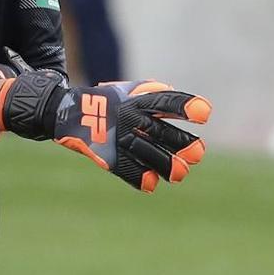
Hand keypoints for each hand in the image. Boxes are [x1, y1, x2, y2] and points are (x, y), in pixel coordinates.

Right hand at [0, 49, 211, 191]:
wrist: (68, 112)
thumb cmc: (109, 101)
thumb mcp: (131, 90)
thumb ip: (157, 95)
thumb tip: (188, 107)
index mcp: (138, 99)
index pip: (167, 101)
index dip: (186, 107)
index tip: (205, 113)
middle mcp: (130, 118)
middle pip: (161, 132)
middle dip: (182, 143)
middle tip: (198, 153)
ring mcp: (118, 137)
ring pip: (148, 154)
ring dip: (168, 165)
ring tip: (181, 173)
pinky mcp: (107, 155)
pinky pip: (126, 170)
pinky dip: (140, 178)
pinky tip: (152, 183)